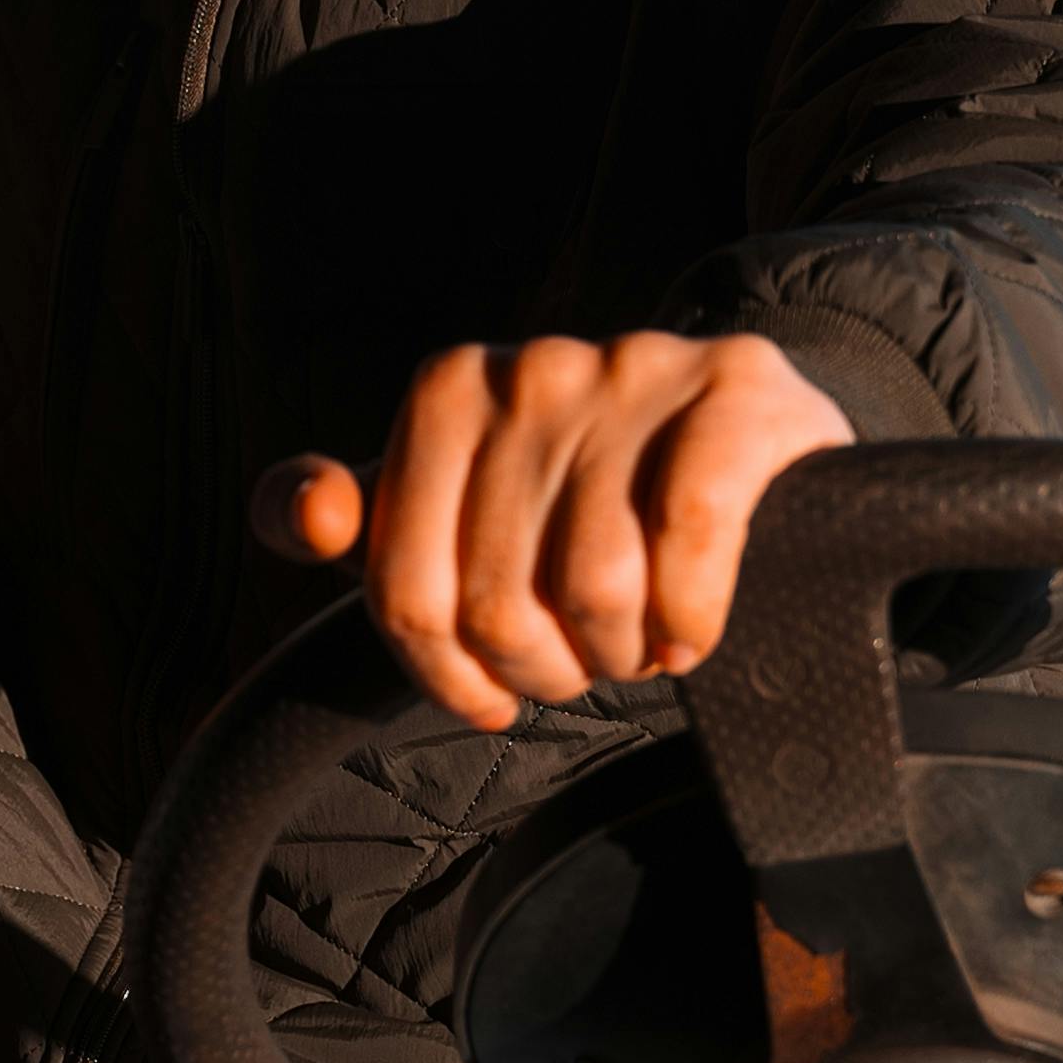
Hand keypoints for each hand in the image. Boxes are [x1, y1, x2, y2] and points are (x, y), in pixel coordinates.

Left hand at [254, 333, 856, 730]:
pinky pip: (686, 543)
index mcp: (448, 391)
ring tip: (638, 645)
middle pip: (497, 606)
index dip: (448, 677)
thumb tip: (307, 514)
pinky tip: (690, 631)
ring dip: (621, 656)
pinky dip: (690, 620)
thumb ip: (372, 521)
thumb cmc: (589, 499)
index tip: (490, 695)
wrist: (755, 439)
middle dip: (543, 673)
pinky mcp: (735, 390)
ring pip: (595, 587)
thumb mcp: (466, 509)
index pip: (404, 594)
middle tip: (583, 668)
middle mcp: (533, 368)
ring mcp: (635, 369)